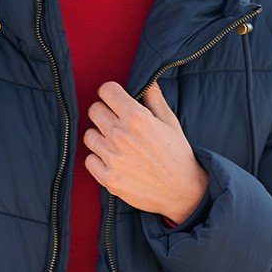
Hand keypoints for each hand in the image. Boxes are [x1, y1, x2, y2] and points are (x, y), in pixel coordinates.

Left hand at [83, 79, 208, 220]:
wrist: (182, 191)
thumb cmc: (177, 154)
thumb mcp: (170, 122)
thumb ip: (155, 98)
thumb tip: (147, 80)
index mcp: (137, 118)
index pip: (106, 91)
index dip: (110, 94)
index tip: (114, 100)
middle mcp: (121, 135)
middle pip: (94, 110)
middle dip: (104, 113)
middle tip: (116, 123)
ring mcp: (112, 158)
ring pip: (89, 135)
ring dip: (99, 137)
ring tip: (115, 144)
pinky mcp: (108, 178)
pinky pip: (89, 160)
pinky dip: (98, 159)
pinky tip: (112, 160)